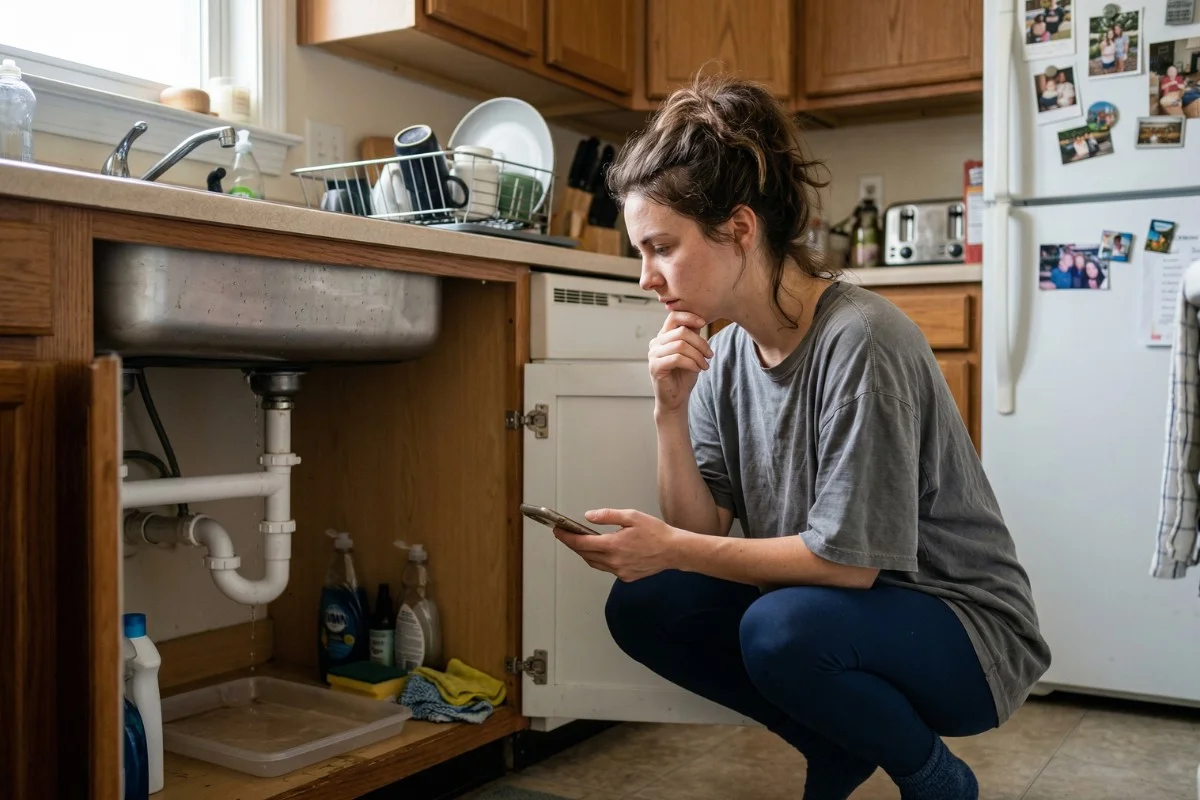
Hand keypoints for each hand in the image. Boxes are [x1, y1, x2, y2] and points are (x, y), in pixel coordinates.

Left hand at [553, 509, 683, 581]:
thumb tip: (588, 517)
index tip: (558, 531)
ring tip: (580, 542)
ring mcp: (620, 571)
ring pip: (594, 563)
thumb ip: (607, 516)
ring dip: (584, 553)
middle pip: (584, 554)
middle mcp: (614, 561)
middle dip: (572, 544)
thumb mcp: (631, 516)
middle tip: (564, 534)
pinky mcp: (626, 577)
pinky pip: (606, 569)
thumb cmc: (656, 532)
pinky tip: (601, 552)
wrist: (674, 551)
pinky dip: (599, 560)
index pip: (582, 542)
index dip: (567, 537)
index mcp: (613, 545)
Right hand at [649, 311, 712, 414]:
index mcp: (663, 336)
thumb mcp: (692, 352)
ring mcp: (653, 354)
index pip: (673, 317)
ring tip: (705, 364)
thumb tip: (699, 320)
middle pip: (681, 331)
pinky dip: (691, 363)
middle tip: (710, 355)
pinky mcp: (655, 366)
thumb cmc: (684, 375)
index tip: (703, 323)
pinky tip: (697, 369)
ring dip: (697, 355)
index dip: (689, 317)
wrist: (676, 398)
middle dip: (700, 343)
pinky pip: (677, 358)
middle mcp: (655, 343)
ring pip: (680, 345)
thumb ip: (692, 337)